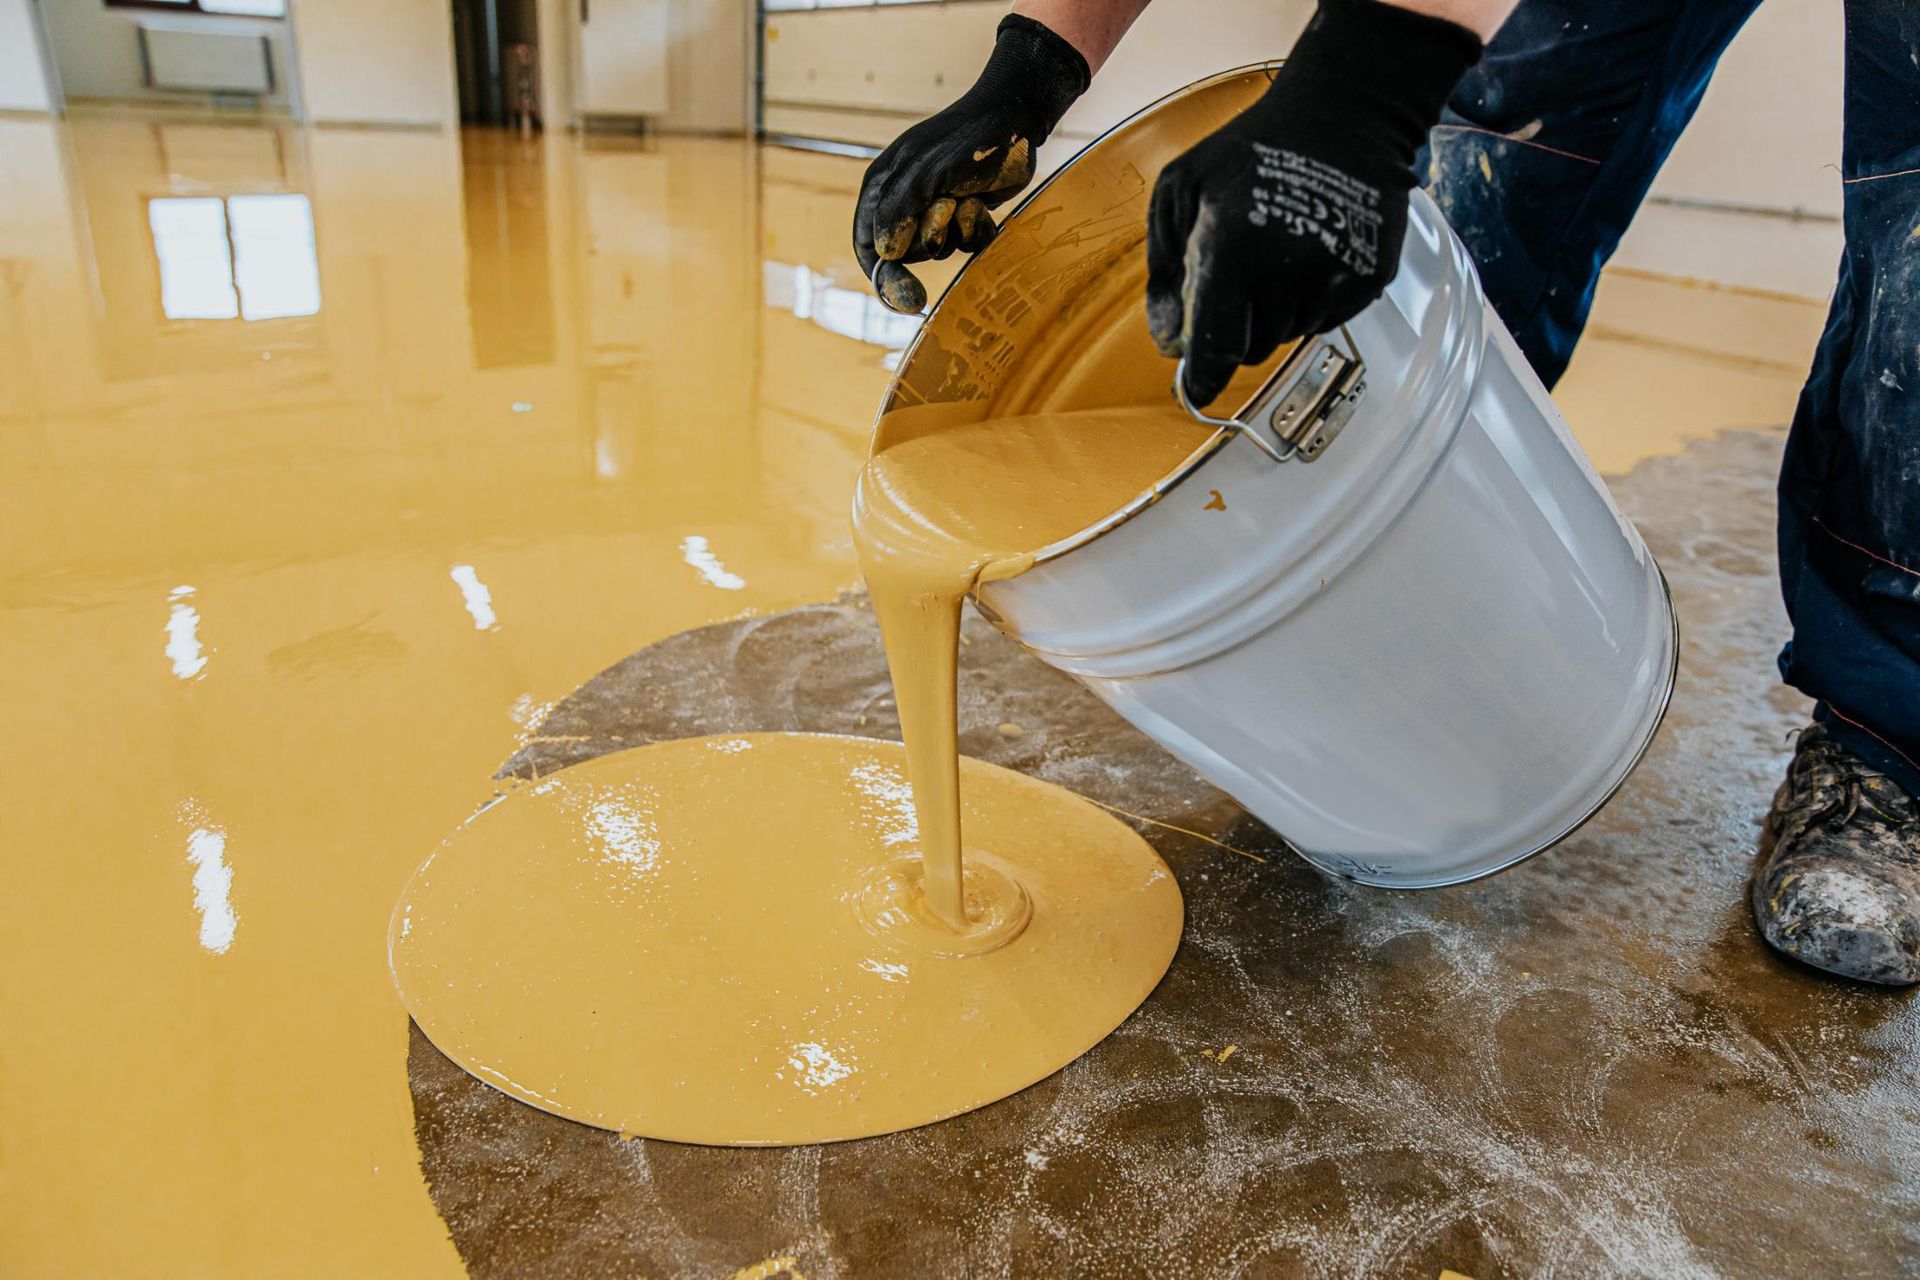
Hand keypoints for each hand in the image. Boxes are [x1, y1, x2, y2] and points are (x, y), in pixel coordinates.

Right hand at [853, 15, 1088, 313]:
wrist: (1016, 120)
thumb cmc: (966, 141)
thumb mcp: (925, 175)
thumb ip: (899, 214)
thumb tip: (885, 255)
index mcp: (882, 188)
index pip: (867, 246)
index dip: (883, 277)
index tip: (909, 299)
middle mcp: (904, 200)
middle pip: (904, 254)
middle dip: (929, 239)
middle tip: (947, 207)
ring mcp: (935, 207)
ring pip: (938, 250)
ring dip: (955, 231)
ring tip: (967, 197)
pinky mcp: (964, 213)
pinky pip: (965, 244)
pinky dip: (976, 229)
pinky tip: (983, 203)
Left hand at [1146, 0, 1481, 405]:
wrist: (1343, 113)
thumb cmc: (1250, 148)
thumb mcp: (1181, 192)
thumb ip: (1165, 273)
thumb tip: (1169, 345)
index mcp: (1236, 250)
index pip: (1218, 349)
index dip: (1202, 378)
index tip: (1194, 390)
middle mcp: (1290, 272)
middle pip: (1251, 349)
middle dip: (1236, 325)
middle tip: (1238, 274)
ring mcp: (1336, 279)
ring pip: (1289, 335)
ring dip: (1275, 310)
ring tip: (1278, 249)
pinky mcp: (1369, 281)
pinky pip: (1326, 318)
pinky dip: (1311, 298)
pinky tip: (1310, 250)